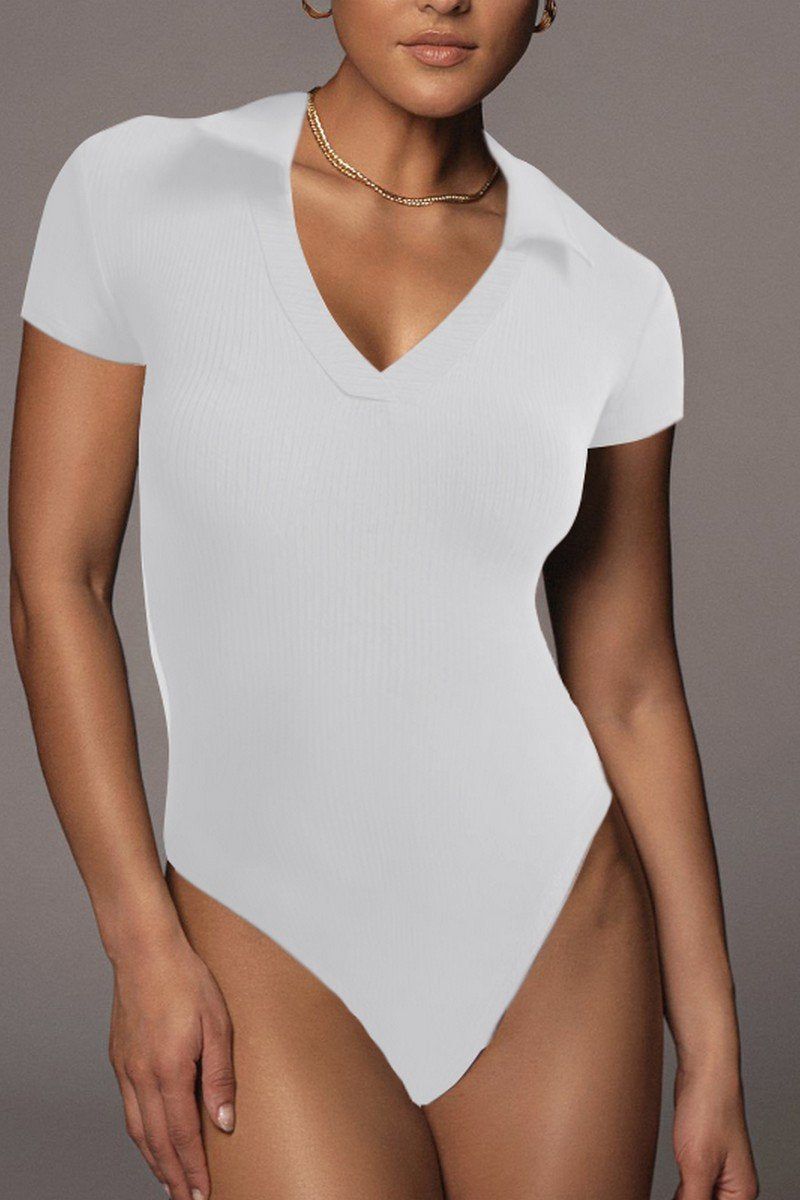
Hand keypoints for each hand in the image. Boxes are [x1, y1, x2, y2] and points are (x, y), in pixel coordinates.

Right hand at [108, 932, 234, 1199]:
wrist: (145, 951)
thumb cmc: (187, 980)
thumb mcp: (218, 1024)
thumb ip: (220, 1076)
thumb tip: (224, 1121)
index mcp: (170, 1071)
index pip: (183, 1135)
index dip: (193, 1169)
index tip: (202, 1195)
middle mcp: (142, 1076)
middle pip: (157, 1141)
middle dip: (173, 1175)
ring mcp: (126, 1068)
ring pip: (138, 1129)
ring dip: (154, 1160)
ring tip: (169, 1181)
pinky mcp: (119, 1058)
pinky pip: (128, 1108)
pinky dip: (140, 1133)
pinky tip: (150, 1138)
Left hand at [672, 1061, 757, 1198]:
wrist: (704, 1070)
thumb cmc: (708, 1110)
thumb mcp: (697, 1165)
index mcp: (740, 1194)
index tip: (678, 1196)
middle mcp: (732, 1186)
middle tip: (672, 1189)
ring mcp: (717, 1172)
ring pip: (696, 1199)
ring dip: (680, 1198)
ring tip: (669, 1184)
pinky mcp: (701, 1158)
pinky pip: (689, 1187)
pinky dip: (678, 1191)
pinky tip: (667, 1189)